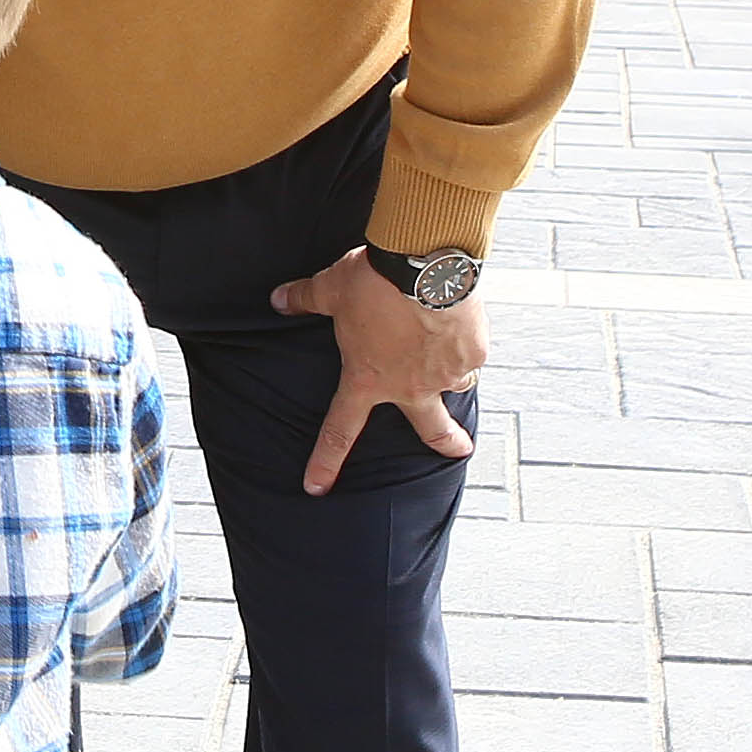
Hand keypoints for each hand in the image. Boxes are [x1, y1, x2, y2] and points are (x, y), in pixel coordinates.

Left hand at [269, 249, 484, 494]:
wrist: (424, 263)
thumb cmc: (373, 280)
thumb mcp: (330, 289)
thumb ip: (304, 299)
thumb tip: (277, 299)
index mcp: (368, 379)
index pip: (340, 430)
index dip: (325, 461)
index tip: (317, 487)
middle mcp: (411, 385)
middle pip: (431, 429)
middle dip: (446, 444)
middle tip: (456, 449)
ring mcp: (447, 373)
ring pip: (456, 386)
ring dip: (453, 376)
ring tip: (449, 355)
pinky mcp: (474, 353)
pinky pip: (470, 354)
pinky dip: (464, 342)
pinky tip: (458, 323)